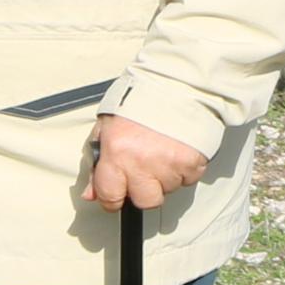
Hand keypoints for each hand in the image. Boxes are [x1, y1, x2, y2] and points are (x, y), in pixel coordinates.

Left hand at [84, 113, 210, 212]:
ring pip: (169, 190)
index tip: (118, 194)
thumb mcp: (107, 127)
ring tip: (162, 150)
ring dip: (166, 176)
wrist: (176, 83)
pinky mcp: (192, 162)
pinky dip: (184, 169)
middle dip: (145, 189)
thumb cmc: (139, 102)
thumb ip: (97, 164)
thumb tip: (91, 195)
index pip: (110, 196)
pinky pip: (188, 179)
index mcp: (116, 151)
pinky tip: (177, 149)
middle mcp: (141, 161)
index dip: (113, 199)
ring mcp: (169, 163)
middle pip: (146, 201)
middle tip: (146, 169)